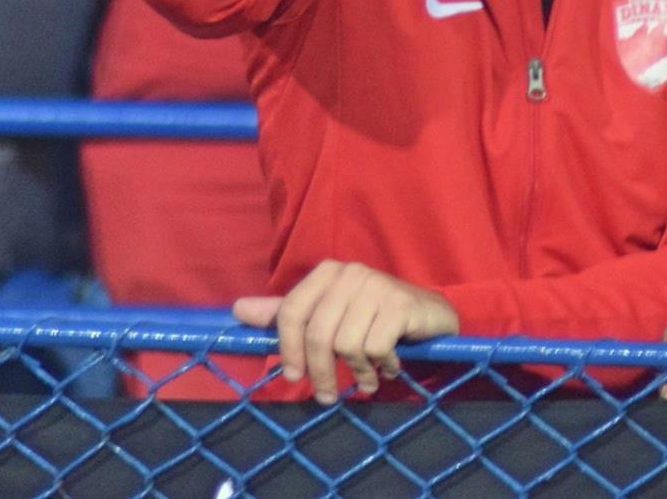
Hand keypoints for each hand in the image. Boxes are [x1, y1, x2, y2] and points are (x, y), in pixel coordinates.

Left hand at [234, 260, 459, 403]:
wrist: (428, 315)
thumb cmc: (372, 318)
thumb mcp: (327, 316)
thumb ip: (285, 314)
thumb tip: (238, 310)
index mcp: (326, 273)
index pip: (292, 312)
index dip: (288, 348)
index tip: (293, 376)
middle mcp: (349, 272)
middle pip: (317, 333)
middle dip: (322, 371)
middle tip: (328, 394)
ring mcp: (376, 285)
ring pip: (346, 344)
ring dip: (357, 370)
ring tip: (367, 376)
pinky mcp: (400, 303)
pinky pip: (374, 348)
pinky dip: (380, 365)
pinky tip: (389, 364)